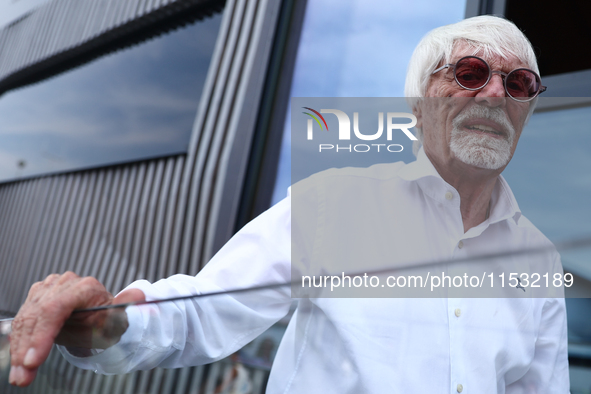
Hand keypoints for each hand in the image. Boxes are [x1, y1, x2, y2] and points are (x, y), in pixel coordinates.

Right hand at [8, 272, 144, 386]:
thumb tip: (139, 296)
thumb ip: (126, 308)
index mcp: (85, 287)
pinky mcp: (37, 296)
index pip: (56, 308)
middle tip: (24, 376)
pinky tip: (19, 361)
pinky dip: (19, 343)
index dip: (42, 335)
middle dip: (28, 350)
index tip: (34, 359)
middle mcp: (64, 283)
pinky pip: (22, 320)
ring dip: (19, 350)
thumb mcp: (117, 320)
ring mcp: (49, 288)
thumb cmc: (108, 320)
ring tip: (21, 375)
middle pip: (37, 316)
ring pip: (26, 319)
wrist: (100, 316)